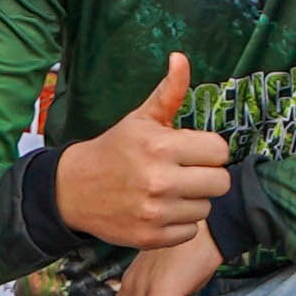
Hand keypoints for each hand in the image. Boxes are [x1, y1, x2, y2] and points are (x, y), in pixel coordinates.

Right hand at [52, 51, 235, 250]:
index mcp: (161, 146)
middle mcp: (160, 180)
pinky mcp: (150, 237)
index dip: (209, 150)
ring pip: (205, 208)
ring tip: (170, 190)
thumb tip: (181, 58)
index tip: (194, 151)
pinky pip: (189, 231)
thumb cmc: (115, 149)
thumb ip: (169, 91)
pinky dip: (180, 223)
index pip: (220, 151)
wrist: (74, 189)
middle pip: (220, 183)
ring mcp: (155, 212)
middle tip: (187, 172)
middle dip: (207, 176)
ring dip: (193, 201)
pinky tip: (162, 210)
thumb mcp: (141, 118)